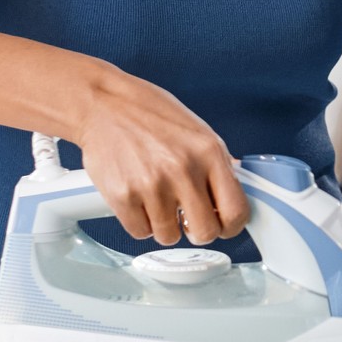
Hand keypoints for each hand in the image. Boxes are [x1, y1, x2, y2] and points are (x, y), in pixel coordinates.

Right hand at [72, 65, 250, 247]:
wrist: (105, 104)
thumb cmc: (151, 114)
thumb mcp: (198, 132)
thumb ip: (218, 165)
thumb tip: (236, 195)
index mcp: (209, 153)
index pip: (236, 211)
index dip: (231, 226)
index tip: (223, 225)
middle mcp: (184, 170)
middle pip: (205, 233)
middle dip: (198, 231)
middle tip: (189, 220)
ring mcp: (153, 185)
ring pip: (169, 237)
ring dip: (165, 226)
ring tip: (158, 201)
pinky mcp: (123, 196)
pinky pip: (140, 232)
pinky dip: (140, 222)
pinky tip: (139, 200)